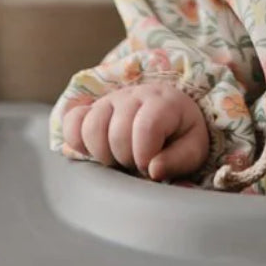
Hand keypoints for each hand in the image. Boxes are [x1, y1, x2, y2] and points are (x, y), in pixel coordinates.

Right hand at [61, 82, 208, 181]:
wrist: (169, 114)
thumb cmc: (180, 134)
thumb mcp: (193, 148)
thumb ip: (179, 160)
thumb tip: (154, 171)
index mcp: (163, 102)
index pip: (146, 128)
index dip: (145, 156)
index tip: (151, 167)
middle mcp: (134, 95)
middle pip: (116, 132)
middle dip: (126, 158)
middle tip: (136, 164)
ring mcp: (110, 100)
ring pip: (91, 127)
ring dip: (102, 153)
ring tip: (118, 159)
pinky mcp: (92, 108)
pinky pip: (72, 121)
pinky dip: (78, 141)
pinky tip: (95, 152)